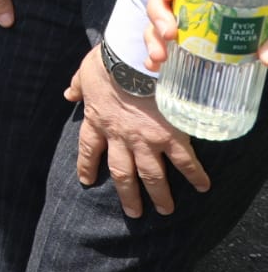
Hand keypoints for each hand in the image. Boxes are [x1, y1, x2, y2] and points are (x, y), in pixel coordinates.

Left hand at [64, 45, 208, 216]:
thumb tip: (69, 93)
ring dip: (160, 194)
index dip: (87, 166)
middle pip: (122, 173)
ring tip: (165, 210)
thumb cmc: (109, 61)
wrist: (133, 59)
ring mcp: (145, 139)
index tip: (87, 181)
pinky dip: (195, 175)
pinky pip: (184, 161)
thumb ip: (79, 86)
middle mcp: (119, 136)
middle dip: (128, 195)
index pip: (88, 149)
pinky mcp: (170, 135)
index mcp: (97, 121)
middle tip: (134, 213)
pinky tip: (203, 186)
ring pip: (151, 175)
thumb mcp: (86, 73)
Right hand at [143, 0, 198, 69]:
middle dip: (158, 13)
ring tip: (160, 56)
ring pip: (156, 15)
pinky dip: (154, 49)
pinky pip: (160, 33)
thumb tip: (265, 57)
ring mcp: (180, 1)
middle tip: (169, 33)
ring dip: (152, 36)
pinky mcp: (181, 21)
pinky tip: (154, 64)